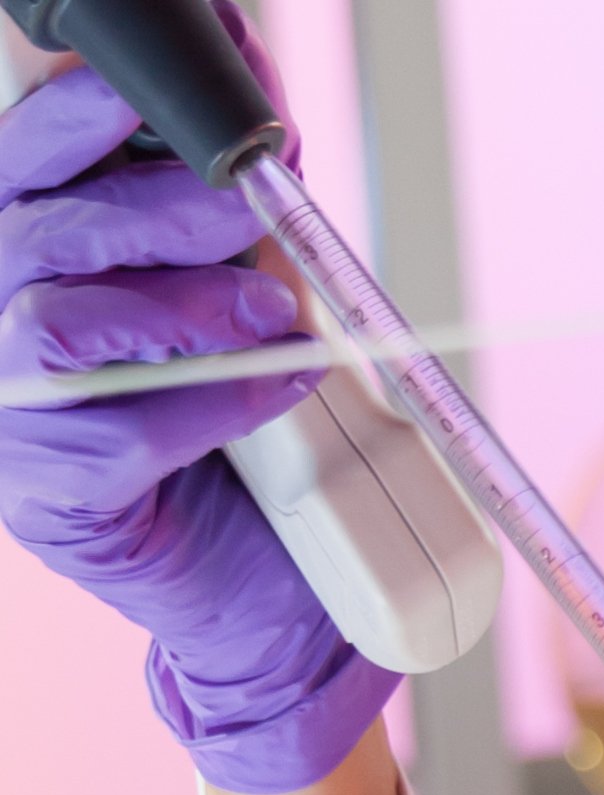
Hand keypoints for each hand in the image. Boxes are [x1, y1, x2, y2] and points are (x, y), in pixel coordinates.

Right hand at [0, 9, 395, 793]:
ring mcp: (5, 414)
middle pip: (43, 234)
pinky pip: (126, 430)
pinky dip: (218, 403)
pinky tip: (279, 389)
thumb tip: (269, 161)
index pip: (17, 162)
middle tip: (249, 208)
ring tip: (274, 314)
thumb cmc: (230, 433)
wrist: (254, 593)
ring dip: (184, 309)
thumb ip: (220, 241)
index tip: (147, 96)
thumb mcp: (223, 310)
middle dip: (157, 209)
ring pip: (62, 325)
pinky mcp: (46, 494)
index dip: (75, 118)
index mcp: (15, 260)